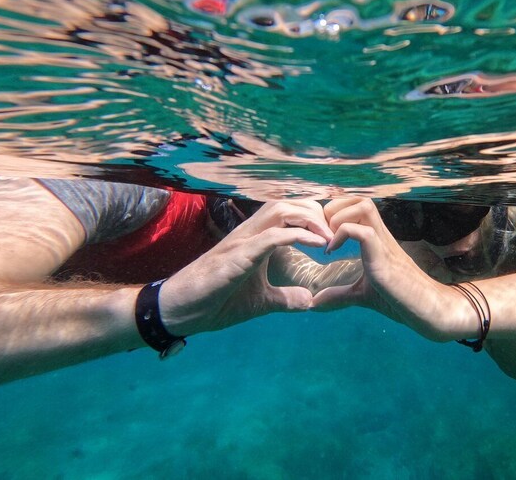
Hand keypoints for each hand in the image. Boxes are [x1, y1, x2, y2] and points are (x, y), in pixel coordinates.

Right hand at [158, 200, 332, 335]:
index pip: (288, 212)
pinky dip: (296, 236)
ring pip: (279, 211)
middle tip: (334, 235)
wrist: (181, 311)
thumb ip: (284, 298)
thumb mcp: (259, 301)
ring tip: (327, 237)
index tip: (333, 235)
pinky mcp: (237, 257)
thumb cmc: (215, 301)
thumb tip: (308, 302)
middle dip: (315, 213)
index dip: (313, 217)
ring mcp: (242, 242)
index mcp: (255, 240)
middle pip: (288, 203)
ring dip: (308, 220)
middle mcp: (249, 233)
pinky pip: (270, 237)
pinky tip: (316, 245)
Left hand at [311, 198, 477, 341]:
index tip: (323, 234)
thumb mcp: (361, 295)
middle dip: (334, 209)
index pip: (357, 205)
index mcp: (376, 238)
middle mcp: (381, 235)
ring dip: (339, 217)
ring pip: (364, 206)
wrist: (425, 309)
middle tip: (324, 234)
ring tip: (329, 239)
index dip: (335, 211)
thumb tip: (315, 304)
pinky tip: (331, 252)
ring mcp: (384, 243)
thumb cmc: (398, 299)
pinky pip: (363, 232)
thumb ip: (339, 295)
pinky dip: (342, 235)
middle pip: (360, 199)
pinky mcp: (384, 257)